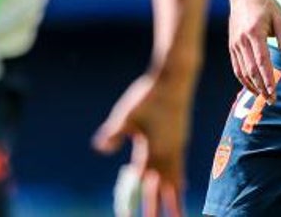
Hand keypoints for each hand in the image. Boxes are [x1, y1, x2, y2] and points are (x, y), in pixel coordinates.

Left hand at [92, 72, 193, 216]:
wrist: (175, 78)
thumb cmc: (149, 95)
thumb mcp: (127, 114)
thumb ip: (114, 133)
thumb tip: (100, 148)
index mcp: (152, 150)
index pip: (142, 185)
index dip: (137, 203)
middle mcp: (167, 153)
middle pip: (162, 189)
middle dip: (158, 210)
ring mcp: (176, 147)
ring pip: (175, 181)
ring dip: (174, 199)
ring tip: (177, 215)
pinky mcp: (180, 140)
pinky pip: (180, 168)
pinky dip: (179, 181)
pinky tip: (179, 185)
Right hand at [227, 0, 280, 101]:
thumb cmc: (266, 5)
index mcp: (255, 33)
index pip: (262, 62)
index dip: (268, 79)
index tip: (274, 93)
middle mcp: (242, 40)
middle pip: (251, 70)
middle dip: (261, 87)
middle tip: (271, 100)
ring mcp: (235, 43)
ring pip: (241, 70)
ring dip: (252, 86)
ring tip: (262, 97)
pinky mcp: (232, 44)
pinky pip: (236, 65)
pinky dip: (243, 78)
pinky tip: (251, 85)